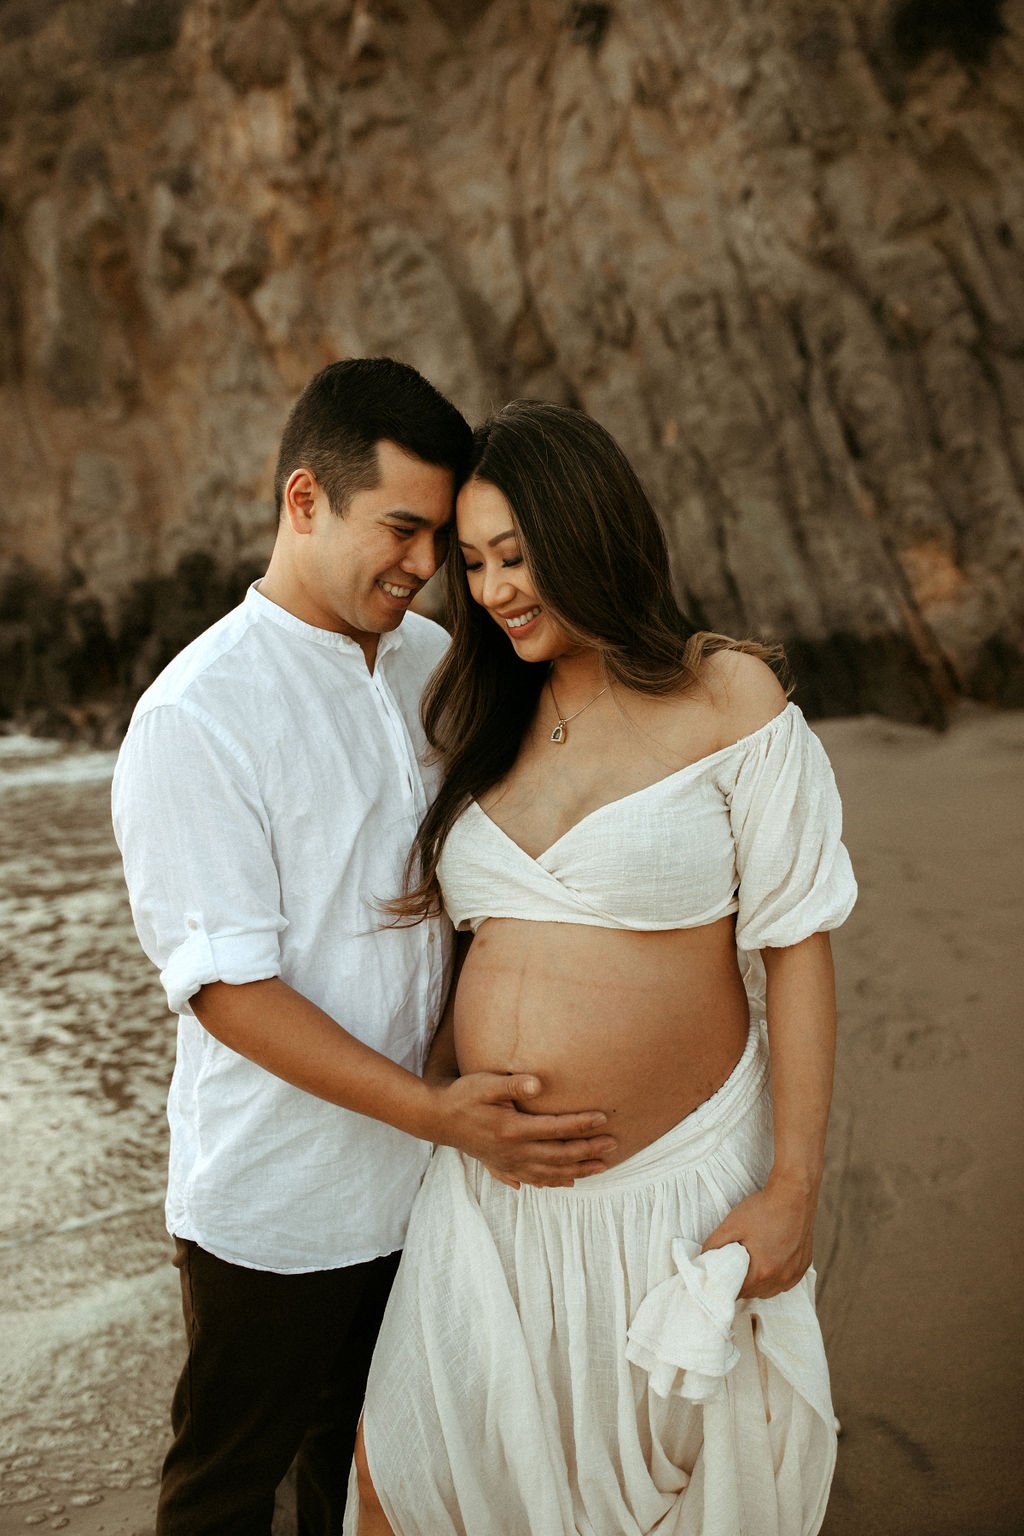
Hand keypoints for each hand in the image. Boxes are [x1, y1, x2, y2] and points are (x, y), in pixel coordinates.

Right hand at [428, 1071, 615, 1187]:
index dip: (581, 1124)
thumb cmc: (463, 1096)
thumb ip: (513, 1085)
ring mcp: (509, 1162)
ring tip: (601, 1167)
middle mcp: (514, 1151)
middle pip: (559, 1155)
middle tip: (614, 1145)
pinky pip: (533, 1179)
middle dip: (588, 1150)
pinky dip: (552, 1181)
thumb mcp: (486, 1084)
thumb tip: (539, 1084)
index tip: (603, 1119)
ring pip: (550, 1172)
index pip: (556, 1129)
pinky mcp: (502, 1166)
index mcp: (513, 1130)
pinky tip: (565, 1182)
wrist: (438, 1119)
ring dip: (578, 1170)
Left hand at [700, 1172, 817, 1298]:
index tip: (723, 1276)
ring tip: (751, 1264)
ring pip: (771, 1290)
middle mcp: (781, 1277)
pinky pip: (785, 1282)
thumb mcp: (732, 1224)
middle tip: (735, 1267)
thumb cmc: (764, 1208)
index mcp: (763, 1271)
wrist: (794, 1194)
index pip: (738, 1293)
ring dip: (759, 1283)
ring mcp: (794, 1273)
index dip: (728, 1285)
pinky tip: (769, 1262)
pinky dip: (775, 1277)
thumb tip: (703, 1258)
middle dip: (743, 1284)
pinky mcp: (803, 1266)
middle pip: (754, 1293)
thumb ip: (714, 1245)